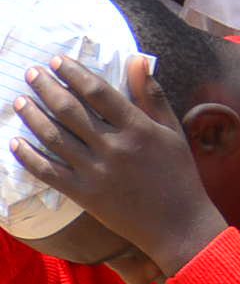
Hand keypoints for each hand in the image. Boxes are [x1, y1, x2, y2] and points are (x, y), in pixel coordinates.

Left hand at [9, 56, 225, 275]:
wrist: (178, 224)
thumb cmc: (178, 175)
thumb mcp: (172, 131)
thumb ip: (152, 95)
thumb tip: (137, 59)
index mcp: (138, 128)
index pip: (98, 92)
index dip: (75, 73)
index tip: (58, 62)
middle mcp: (114, 147)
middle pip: (70, 110)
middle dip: (47, 88)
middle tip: (32, 74)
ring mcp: (96, 171)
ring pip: (54, 137)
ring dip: (33, 116)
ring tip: (21, 101)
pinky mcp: (84, 194)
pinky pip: (48, 172)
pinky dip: (29, 157)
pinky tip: (16, 143)